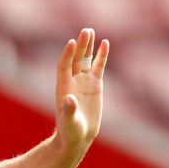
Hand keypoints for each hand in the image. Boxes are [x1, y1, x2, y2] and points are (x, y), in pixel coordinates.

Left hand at [55, 28, 107, 149]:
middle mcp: (72, 81)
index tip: (71, 42)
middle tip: (85, 31)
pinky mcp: (95, 85)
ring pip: (86, 60)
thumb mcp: (69, 122)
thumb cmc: (70, 130)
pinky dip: (101, 56)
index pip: (64, 66)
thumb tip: (70, 99)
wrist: (77, 136)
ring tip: (91, 32)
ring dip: (88, 46)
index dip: (67, 55)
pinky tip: (105, 43)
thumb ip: (69, 110)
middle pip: (75, 59)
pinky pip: (98, 66)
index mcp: (63, 87)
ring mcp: (83, 81)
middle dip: (80, 46)